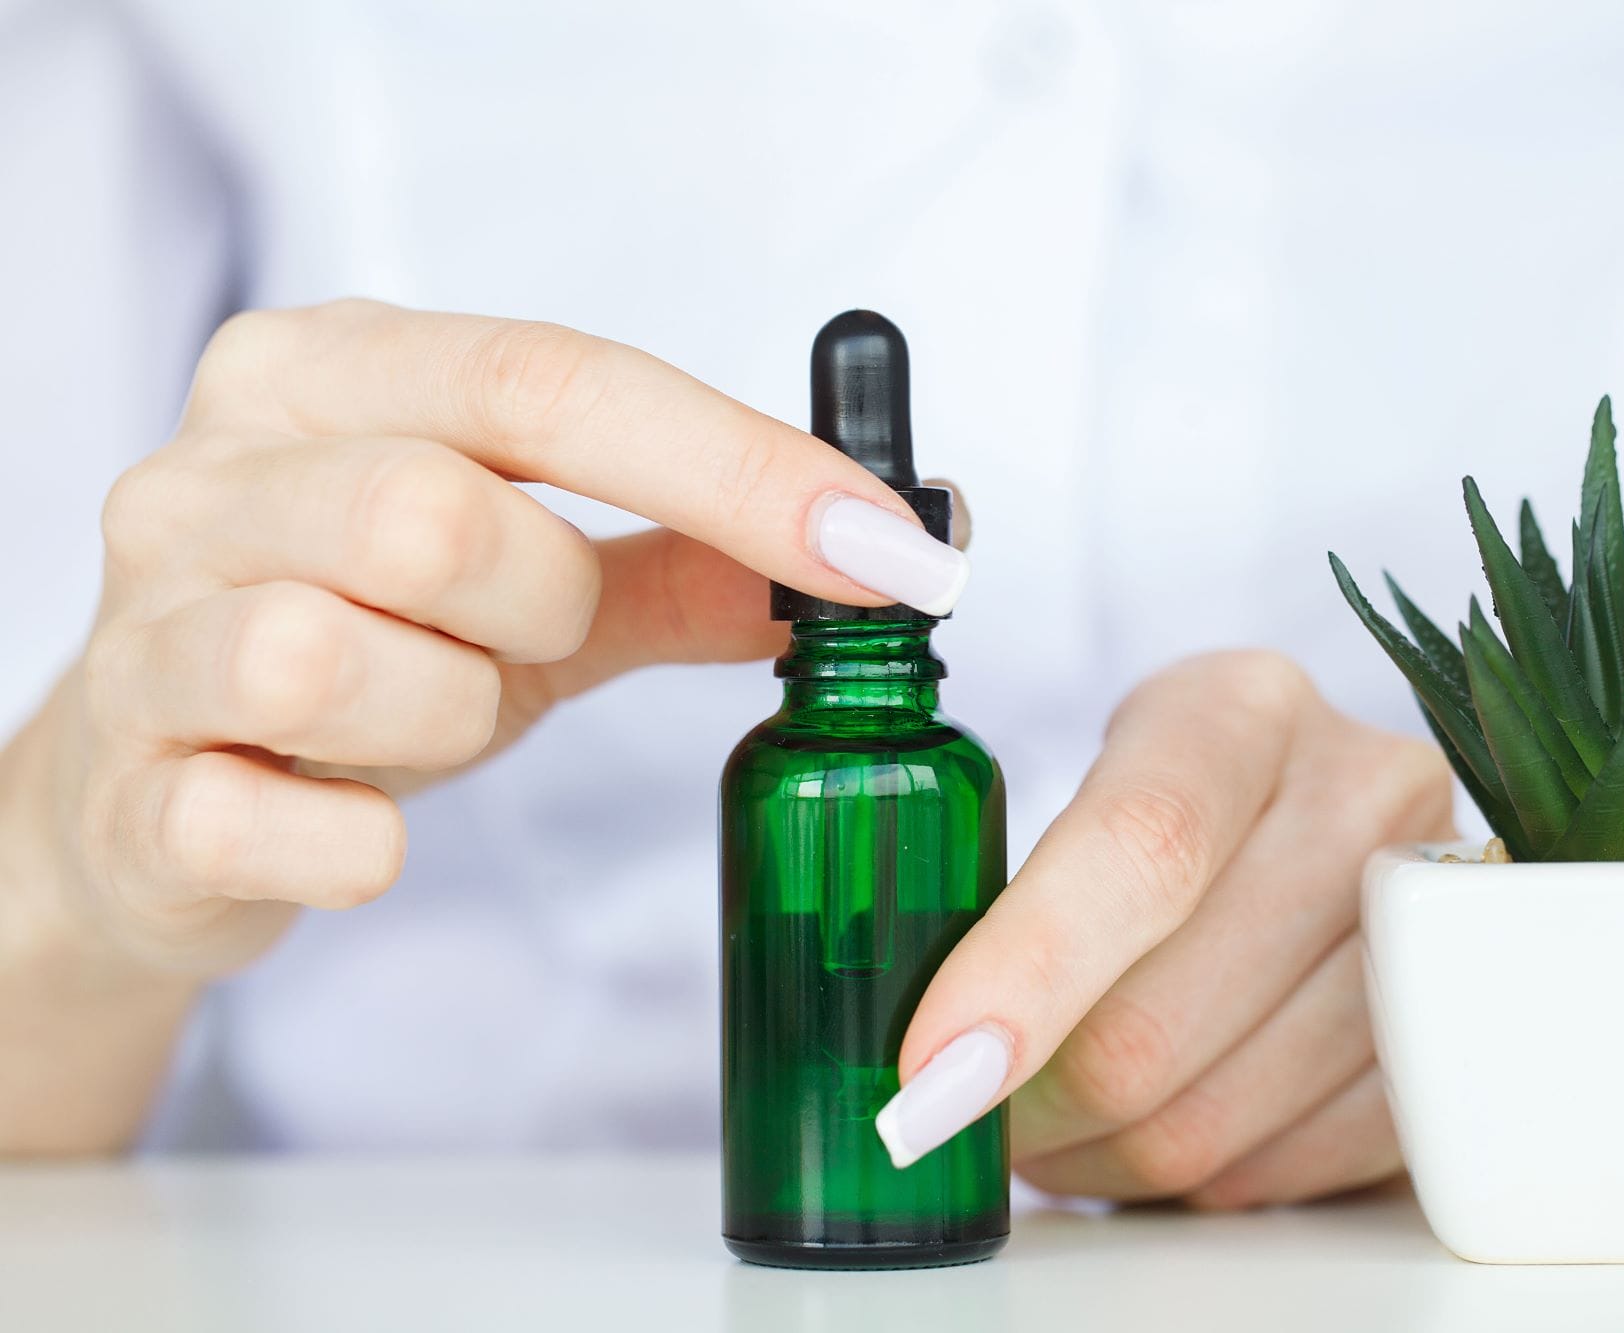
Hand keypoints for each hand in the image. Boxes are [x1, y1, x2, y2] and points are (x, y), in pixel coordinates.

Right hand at [4, 299, 969, 983]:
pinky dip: (359, 844)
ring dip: (442, 718)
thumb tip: (878, 546)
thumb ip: (684, 557)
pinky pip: (272, 824)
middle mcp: (208, 476)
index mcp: (326, 376)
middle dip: (535, 608)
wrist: (144, 798)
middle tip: (527, 643)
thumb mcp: (529, 588)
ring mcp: (143, 633)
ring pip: (333, 657)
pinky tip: (356, 826)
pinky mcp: (126, 794)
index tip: (886, 545)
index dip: (734, 465)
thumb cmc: (354, 654)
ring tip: (423, 720)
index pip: (548, 378)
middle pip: (435, 513)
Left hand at [877, 651, 1453, 1206]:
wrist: (1317, 834)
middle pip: (1156, 1020)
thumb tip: (928, 1072)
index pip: (1140, 847)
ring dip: (1101, 1158)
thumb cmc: (1165, 817)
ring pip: (1209, 1122)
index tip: (933, 1073)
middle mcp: (1360, 793)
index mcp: (1241, 709)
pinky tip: (1166, 1132)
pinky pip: (1290, 1169)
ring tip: (1062, 1126)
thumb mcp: (1084, 795)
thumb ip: (1013, 900)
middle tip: (970, 1116)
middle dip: (1032, 1106)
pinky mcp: (1458, 1037)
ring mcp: (1431, 920)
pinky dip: (1200, 1181)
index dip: (1027, 974)